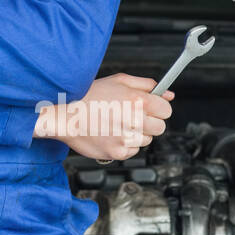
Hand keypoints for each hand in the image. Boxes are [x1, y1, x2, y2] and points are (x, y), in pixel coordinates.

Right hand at [34, 73, 174, 158]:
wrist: (66, 116)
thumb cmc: (89, 96)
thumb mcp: (118, 80)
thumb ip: (146, 85)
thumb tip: (168, 94)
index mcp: (138, 101)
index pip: (166, 110)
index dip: (159, 108)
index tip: (152, 108)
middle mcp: (135, 120)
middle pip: (160, 127)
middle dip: (150, 122)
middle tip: (132, 117)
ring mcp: (127, 138)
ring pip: (146, 140)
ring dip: (137, 134)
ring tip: (117, 124)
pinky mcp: (118, 153)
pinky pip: (133, 151)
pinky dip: (125, 145)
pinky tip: (111, 134)